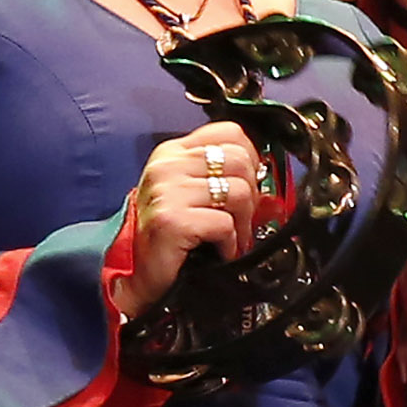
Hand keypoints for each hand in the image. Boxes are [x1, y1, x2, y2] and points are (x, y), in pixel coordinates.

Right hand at [116, 121, 277, 318]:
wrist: (139, 275)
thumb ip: (225, 179)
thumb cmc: (171, 236)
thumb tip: (268, 181)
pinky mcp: (171, 219)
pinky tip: (218, 249)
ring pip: (238, 191)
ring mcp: (167, 190)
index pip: (229, 132)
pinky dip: (230, 242)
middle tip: (241, 218)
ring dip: (243, 222)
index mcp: (173, 152)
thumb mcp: (195, 196)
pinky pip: (225, 223)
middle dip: (251, 195)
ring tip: (230, 237)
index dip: (251, 156)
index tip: (250, 181)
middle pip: (240, 160)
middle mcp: (167, 165)